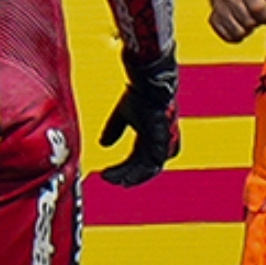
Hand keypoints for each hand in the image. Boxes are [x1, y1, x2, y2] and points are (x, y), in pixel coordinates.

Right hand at [99, 52, 179, 186]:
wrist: (149, 83)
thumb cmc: (140, 94)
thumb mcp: (123, 115)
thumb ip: (114, 130)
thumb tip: (103, 144)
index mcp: (150, 137)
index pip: (139, 159)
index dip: (125, 169)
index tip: (107, 174)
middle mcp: (158, 142)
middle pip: (146, 167)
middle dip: (129, 176)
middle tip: (113, 181)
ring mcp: (162, 141)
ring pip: (151, 167)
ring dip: (134, 176)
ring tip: (119, 181)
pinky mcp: (162, 140)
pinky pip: (154, 161)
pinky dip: (140, 170)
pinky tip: (126, 173)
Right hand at [208, 0, 265, 43]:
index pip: (258, 8)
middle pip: (249, 22)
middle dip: (256, 23)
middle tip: (255, 17)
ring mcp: (219, 10)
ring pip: (239, 32)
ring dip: (247, 31)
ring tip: (246, 21)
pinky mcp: (213, 21)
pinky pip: (229, 38)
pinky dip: (237, 36)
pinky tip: (238, 25)